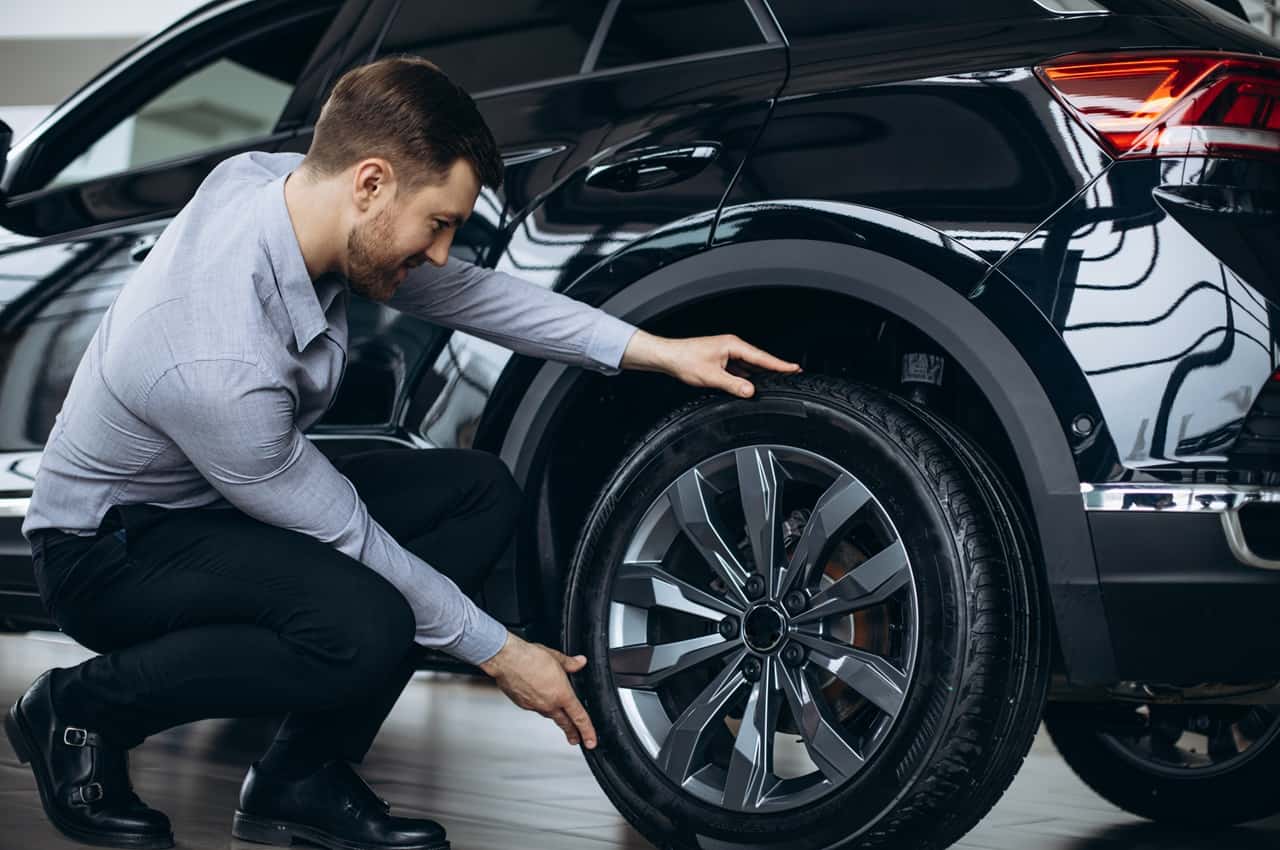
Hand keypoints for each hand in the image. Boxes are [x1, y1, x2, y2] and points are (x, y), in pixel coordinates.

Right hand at [477, 631, 597, 748]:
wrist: (506, 659)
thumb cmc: (529, 657)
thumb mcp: (556, 657)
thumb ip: (570, 663)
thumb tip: (580, 662)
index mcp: (561, 694)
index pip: (579, 717)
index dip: (587, 731)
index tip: (590, 741)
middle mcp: (549, 704)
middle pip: (564, 723)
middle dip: (572, 733)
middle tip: (576, 740)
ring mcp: (535, 706)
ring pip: (549, 714)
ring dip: (556, 718)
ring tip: (560, 719)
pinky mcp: (522, 704)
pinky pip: (535, 708)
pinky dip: (540, 705)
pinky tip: (539, 699)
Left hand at [620, 329, 800, 397]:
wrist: (667, 356)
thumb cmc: (684, 360)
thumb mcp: (711, 376)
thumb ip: (733, 385)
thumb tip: (750, 391)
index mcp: (732, 345)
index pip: (761, 357)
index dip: (779, 364)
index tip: (794, 368)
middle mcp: (731, 346)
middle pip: (758, 360)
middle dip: (774, 368)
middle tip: (792, 375)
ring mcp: (726, 353)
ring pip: (748, 366)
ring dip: (760, 374)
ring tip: (776, 381)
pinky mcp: (720, 360)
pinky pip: (739, 368)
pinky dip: (746, 376)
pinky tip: (750, 384)